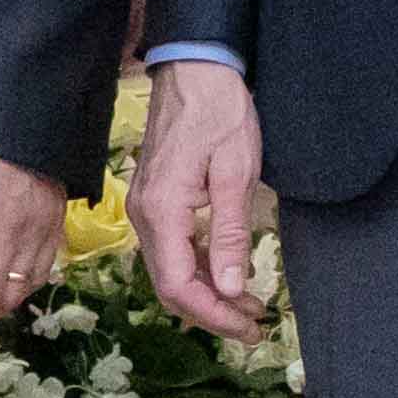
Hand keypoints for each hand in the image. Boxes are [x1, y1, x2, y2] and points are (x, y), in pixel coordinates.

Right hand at [128, 61, 273, 339]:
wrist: (194, 69)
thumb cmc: (219, 113)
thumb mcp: (236, 173)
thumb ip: (230, 233)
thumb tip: (232, 288)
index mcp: (162, 211)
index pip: (179, 286)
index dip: (213, 315)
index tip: (249, 328)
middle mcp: (144, 216)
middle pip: (170, 286)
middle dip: (211, 313)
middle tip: (254, 327)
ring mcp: (145, 209)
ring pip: (170, 271)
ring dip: (207, 295)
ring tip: (248, 307)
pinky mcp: (155, 201)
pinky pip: (171, 250)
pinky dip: (199, 271)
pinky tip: (227, 276)